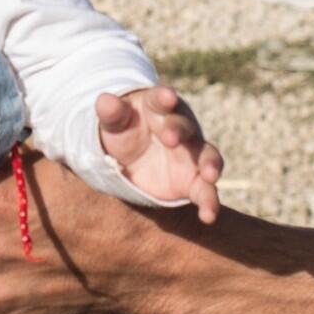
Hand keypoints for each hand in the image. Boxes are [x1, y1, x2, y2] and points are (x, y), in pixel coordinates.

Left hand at [95, 86, 223, 220]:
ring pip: (207, 156)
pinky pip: (205, 191)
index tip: (167, 97)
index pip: (162, 99)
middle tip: (170, 138)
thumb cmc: (124, 131)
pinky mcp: (194, 181)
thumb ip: (111, 113)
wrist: (131, 159)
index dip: (164, 98)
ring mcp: (191, 154)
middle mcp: (182, 127)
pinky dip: (210, 203)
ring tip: (210, 175)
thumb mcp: (114, 122)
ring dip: (210, 164)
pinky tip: (208, 216)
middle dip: (179, 130)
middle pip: (185, 126)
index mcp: (159, 107)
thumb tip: (104, 100)